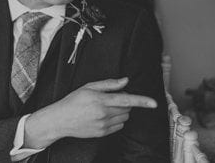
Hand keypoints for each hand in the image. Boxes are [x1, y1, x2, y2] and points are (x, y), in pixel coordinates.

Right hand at [24, 78, 157, 148]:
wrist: (60, 120)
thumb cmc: (72, 102)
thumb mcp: (87, 87)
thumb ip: (108, 84)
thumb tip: (125, 81)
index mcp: (100, 100)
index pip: (127, 100)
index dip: (142, 101)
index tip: (154, 103)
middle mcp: (103, 114)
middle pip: (127, 108)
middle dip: (124, 102)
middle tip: (111, 98)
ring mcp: (103, 125)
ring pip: (125, 118)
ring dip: (121, 112)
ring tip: (106, 108)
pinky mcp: (103, 133)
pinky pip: (119, 126)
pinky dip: (117, 121)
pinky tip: (104, 116)